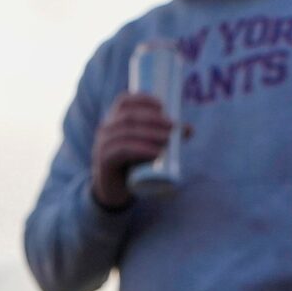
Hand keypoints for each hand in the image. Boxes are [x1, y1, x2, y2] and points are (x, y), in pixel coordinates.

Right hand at [91, 93, 176, 208]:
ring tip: (168, 139)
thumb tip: (189, 129)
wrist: (113, 190)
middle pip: (129, 116)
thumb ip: (163, 137)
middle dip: (153, 119)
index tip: (162, 105)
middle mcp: (106, 129)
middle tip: (173, 126)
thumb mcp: (146, 146)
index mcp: (114, 120)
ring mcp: (102, 145)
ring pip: (127, 133)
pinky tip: (156, 153)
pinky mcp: (104, 161)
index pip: (124, 101)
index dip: (143, 99)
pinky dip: (141, 149)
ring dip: (150, 134)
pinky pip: (122, 150)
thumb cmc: (131, 164)